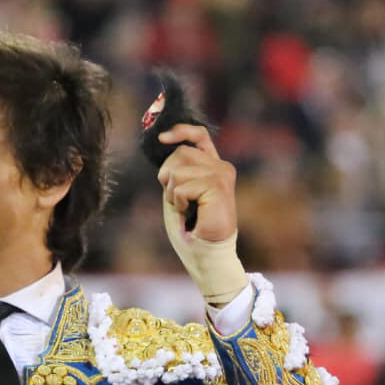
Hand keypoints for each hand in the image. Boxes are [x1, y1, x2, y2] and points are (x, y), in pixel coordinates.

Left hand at [155, 123, 247, 303]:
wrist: (206, 252)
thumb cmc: (190, 228)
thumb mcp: (178, 194)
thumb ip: (176, 172)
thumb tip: (164, 148)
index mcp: (212, 165)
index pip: (198, 135)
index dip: (180, 131)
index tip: (162, 138)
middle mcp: (220, 166)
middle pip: (180, 153)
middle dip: (167, 177)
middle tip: (178, 200)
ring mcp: (222, 174)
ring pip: (177, 171)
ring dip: (172, 194)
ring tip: (186, 209)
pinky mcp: (218, 186)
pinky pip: (181, 187)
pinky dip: (178, 203)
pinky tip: (190, 214)